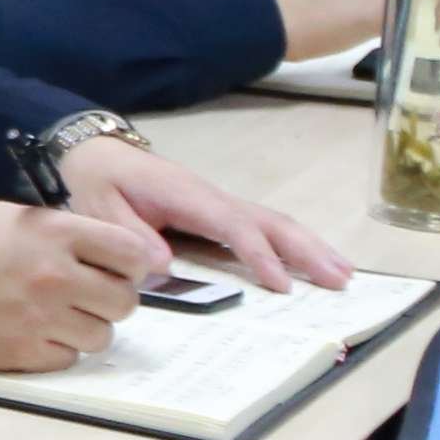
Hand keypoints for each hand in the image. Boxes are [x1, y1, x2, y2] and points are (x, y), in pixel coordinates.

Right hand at [0, 203, 158, 371]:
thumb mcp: (13, 217)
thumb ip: (63, 232)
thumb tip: (105, 254)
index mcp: (56, 234)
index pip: (132, 253)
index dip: (132, 264)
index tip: (122, 269)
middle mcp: (56, 276)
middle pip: (125, 301)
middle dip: (112, 298)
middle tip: (90, 295)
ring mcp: (40, 318)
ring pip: (102, 335)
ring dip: (87, 326)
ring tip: (59, 317)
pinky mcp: (22, 353)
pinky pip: (68, 358)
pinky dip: (58, 349)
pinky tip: (35, 333)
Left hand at [61, 140, 350, 294]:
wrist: (96, 154)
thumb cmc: (99, 183)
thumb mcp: (101, 210)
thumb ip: (131, 236)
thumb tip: (163, 267)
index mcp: (188, 196)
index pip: (233, 226)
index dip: (259, 255)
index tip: (281, 285)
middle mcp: (214, 197)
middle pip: (270, 222)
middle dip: (307, 250)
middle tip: (339, 281)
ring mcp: (220, 203)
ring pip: (275, 223)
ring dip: (311, 247)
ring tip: (344, 275)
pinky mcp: (219, 211)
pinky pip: (263, 227)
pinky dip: (293, 244)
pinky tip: (312, 262)